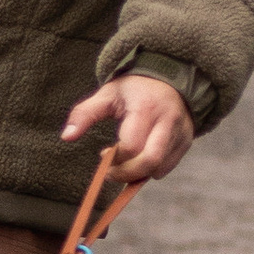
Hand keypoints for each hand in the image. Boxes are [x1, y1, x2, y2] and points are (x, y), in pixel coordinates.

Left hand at [62, 71, 193, 186]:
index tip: (103, 154)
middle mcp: (168, 121)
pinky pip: (168, 166)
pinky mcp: (186, 141)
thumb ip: (85, 114)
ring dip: (138, 172)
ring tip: (126, 161)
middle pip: (150, 162)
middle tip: (112, 173)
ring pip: (160, 168)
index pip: (131, 146)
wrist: (169, 78)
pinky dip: (151, 169)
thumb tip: (66, 136)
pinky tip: (140, 157)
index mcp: (146, 108)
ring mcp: (181, 132)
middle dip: (127, 174)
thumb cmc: (134, 89)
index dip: (114, 158)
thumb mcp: (107, 94)